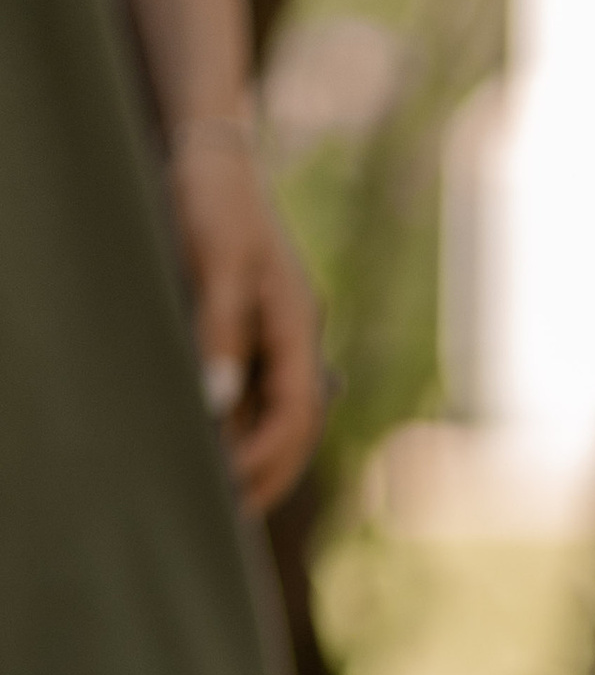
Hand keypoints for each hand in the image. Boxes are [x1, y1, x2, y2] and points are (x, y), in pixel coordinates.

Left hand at [168, 124, 323, 512]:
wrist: (214, 156)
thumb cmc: (215, 202)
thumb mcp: (218, 262)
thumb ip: (221, 331)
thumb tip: (218, 403)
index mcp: (299, 327)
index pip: (295, 414)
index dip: (265, 456)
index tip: (228, 486)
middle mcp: (297, 340)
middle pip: (297, 426)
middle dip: (269, 474)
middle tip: (231, 518)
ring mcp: (280, 337)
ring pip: (280, 414)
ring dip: (256, 456)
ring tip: (223, 496)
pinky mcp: (257, 330)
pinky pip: (260, 393)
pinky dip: (242, 426)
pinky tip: (214, 445)